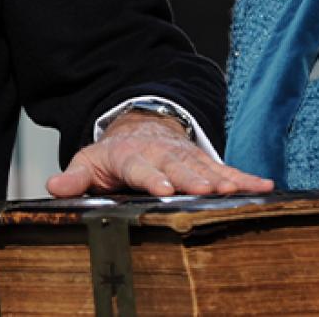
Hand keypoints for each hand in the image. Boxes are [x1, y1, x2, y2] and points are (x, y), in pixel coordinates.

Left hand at [46, 112, 273, 197]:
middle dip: (192, 178)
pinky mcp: (204, 163)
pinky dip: (245, 178)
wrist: (138, 130)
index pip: (141, 169)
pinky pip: (227, 170)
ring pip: (205, 168)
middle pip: (178, 168)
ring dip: (222, 179)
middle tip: (207, 190)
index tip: (163, 189)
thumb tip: (53, 187)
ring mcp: (185, 158)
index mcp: (131, 158)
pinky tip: (265, 186)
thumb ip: (74, 177)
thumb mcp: (88, 163)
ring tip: (237, 189)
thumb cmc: (113, 155)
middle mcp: (162, 156)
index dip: (152, 178)